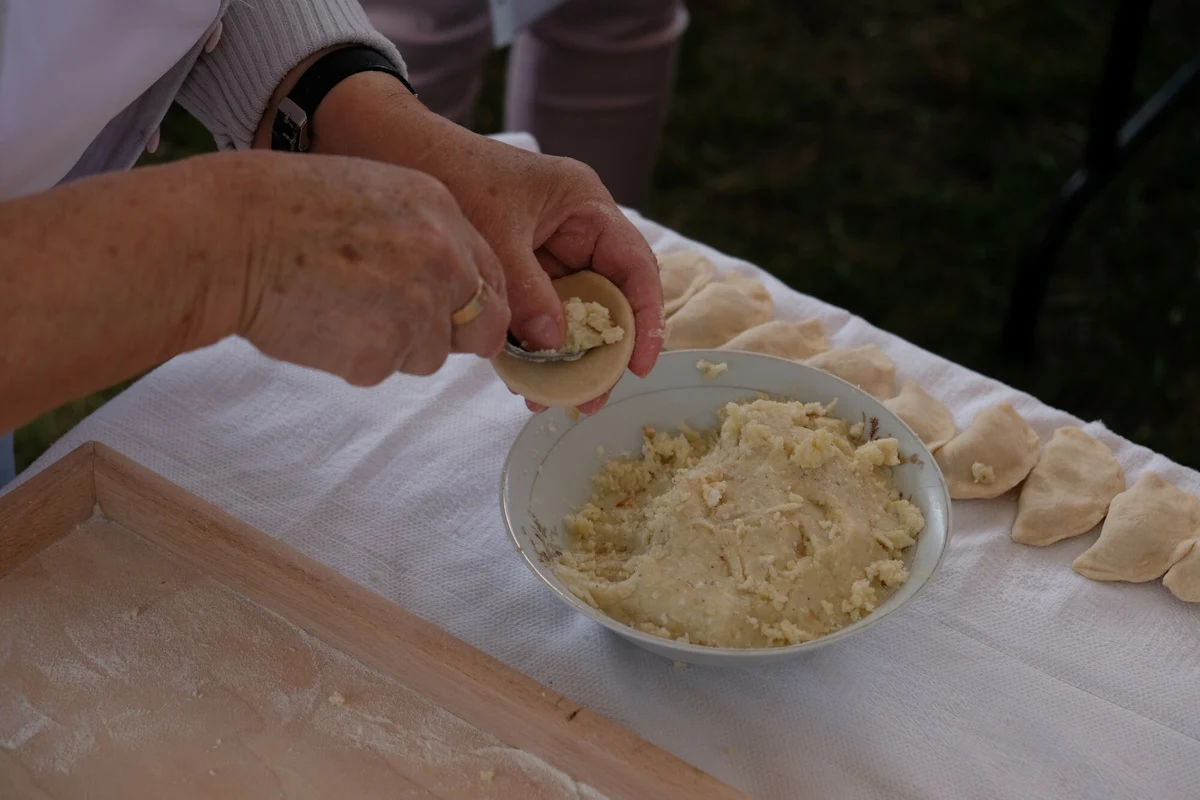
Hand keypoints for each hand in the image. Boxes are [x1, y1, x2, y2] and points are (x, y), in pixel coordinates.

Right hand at [226, 151, 509, 384]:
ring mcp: (417, 308)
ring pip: (431, 354)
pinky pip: (384, 370)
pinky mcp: (382, 351)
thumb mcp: (372, 192)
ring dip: (396, 346)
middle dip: (453, 335)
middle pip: (483, 324)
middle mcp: (442, 258)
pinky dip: (354, 360)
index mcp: (441, 210)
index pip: (491, 274)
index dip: (476, 302)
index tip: (463, 317)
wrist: (225, 236)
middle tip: (403, 329)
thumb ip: (421, 234)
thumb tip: (449, 283)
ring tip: (339, 310)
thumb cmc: (280, 210)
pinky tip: (319, 325)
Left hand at [309, 72, 664, 412]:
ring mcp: (547, 255)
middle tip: (591, 401)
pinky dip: (532, 351)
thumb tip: (554, 348)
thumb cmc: (453, 173)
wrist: (394, 152)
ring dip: (565, 361)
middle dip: (602, 354)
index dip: (645, 319)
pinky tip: (523, 386)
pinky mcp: (518, 274)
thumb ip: (528, 291)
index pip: (635, 268)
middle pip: (608, 301)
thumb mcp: (496, 234)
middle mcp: (575, 232)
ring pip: (572, 317)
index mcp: (586, 208)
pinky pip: (537, 318)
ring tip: (553, 403)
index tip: (639, 366)